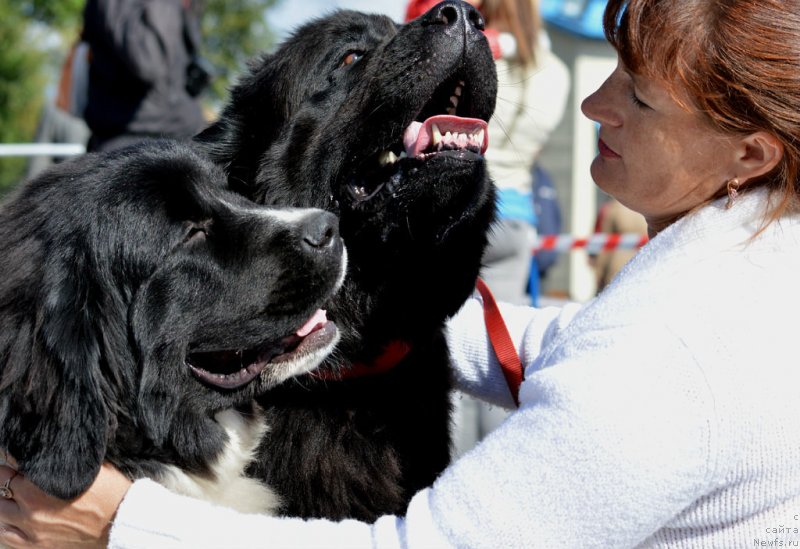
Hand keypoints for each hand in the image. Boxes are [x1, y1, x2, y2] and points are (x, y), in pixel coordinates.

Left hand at [0, 455, 130, 548]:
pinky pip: (6, 535)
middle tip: (19, 472)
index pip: (11, 464)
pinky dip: (7, 523)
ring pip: (1, 509)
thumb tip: (49, 448)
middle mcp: (31, 506)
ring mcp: (31, 528)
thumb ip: (62, 459)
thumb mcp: (87, 465)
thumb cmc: (110, 490)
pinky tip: (15, 517)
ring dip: (6, 499)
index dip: (16, 457)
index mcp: (41, 484)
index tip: (22, 456)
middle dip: (9, 475)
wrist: (122, 521)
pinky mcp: (36, 545)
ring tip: (17, 494)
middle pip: (2, 484)